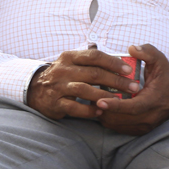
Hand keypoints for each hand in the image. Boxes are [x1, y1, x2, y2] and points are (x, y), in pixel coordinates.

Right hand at [26, 48, 140, 119]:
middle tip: (133, 87)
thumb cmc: (62, 76)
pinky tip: (101, 112)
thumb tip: (120, 62)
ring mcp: (58, 87)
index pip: (93, 56)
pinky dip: (89, 111)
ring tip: (120, 100)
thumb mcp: (71, 63)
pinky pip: (75, 108)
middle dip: (116, 81)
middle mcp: (62, 70)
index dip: (113, 62)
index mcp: (68, 57)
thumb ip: (91, 62)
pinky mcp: (55, 103)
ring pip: (84, 90)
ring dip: (105, 96)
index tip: (128, 70)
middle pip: (94, 74)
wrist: (35, 90)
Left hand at [95, 44, 168, 134]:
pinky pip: (120, 128)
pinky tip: (102, 108)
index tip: (99, 101)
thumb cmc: (165, 77)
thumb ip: (147, 52)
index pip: (133, 107)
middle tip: (90, 98)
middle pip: (121, 118)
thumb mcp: (160, 61)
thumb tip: (132, 48)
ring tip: (93, 101)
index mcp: (153, 101)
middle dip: (104, 110)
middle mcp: (149, 116)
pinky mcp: (141, 129)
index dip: (115, 105)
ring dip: (104, 115)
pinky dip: (109, 120)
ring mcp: (145, 125)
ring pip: (118, 125)